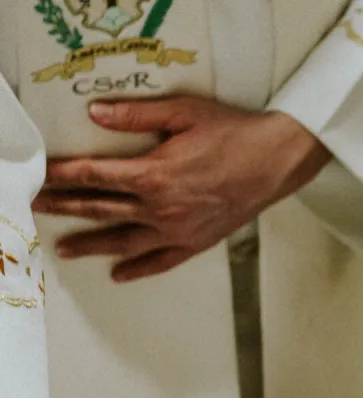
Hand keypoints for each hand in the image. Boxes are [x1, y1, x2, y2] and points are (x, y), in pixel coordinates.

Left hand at [33, 96, 331, 282]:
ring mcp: (179, 229)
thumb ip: (137, 115)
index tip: (42, 177)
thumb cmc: (235, 134)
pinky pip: (161, 261)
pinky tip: (119, 273)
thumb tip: (97, 113)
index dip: (63, 175)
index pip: (95, 175)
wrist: (277, 160)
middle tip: (38, 207)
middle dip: (65, 207)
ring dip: (91, 244)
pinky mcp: (197, 241)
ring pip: (124, 241)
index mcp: (155, 174)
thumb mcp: (183, 113)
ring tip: (65, 248)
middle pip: (101, 208)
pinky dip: (138, 269)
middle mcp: (162, 208)